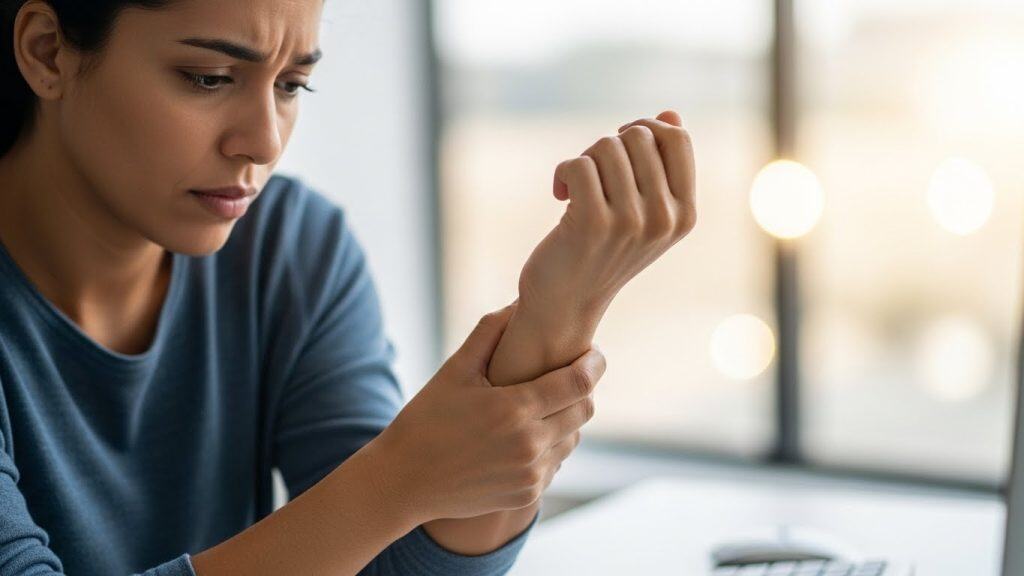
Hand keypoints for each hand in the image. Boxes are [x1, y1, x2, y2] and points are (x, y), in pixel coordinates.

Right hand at [371, 302, 605, 523]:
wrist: (404, 480)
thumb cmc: (426, 419)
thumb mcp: (455, 370)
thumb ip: (489, 333)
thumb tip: (517, 302)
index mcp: (514, 409)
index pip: (578, 383)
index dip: (593, 364)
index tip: (595, 352)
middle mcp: (530, 444)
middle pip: (584, 410)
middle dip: (583, 389)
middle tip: (571, 374)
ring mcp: (530, 474)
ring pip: (572, 438)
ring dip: (567, 419)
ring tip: (545, 404)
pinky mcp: (527, 494)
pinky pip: (556, 463)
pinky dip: (550, 446)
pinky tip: (528, 434)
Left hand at [517, 110, 696, 320]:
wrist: (566, 302)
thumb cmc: (602, 250)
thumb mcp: (642, 210)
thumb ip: (660, 166)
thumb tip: (670, 114)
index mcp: (685, 213)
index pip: (678, 138)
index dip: (645, 128)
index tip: (621, 146)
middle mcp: (665, 219)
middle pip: (639, 136)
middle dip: (607, 145)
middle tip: (592, 174)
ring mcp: (631, 222)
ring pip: (607, 146)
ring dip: (584, 159)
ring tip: (577, 187)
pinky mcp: (594, 224)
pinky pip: (579, 164)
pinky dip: (563, 173)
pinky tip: (561, 194)